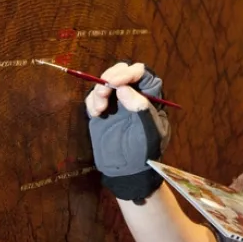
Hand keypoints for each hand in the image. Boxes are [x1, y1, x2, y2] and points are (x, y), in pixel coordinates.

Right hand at [84, 62, 169, 202]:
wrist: (129, 170)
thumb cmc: (145, 151)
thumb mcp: (150, 132)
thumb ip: (141, 110)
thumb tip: (124, 89)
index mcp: (150, 96)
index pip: (141, 74)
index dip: (129, 73)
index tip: (116, 83)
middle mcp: (134, 94)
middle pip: (122, 71)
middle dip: (111, 76)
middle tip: (105, 88)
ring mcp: (117, 101)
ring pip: (106, 82)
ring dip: (100, 89)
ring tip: (100, 107)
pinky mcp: (102, 110)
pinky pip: (94, 97)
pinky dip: (92, 101)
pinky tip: (97, 114)